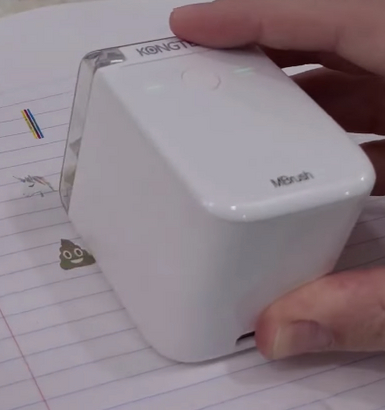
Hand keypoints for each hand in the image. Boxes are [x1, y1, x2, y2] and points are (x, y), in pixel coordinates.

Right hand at [170, 0, 384, 359]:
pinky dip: (333, 140)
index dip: (259, 15)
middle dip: (262, 60)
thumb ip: (371, 305)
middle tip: (200, 82)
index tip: (190, 26)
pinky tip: (304, 177)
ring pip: (356, 81)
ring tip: (237, 130)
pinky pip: (378, 119)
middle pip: (336, 45)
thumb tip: (279, 331)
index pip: (341, 18)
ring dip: (294, 103)